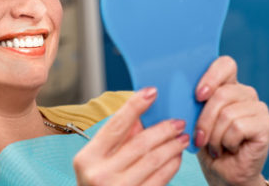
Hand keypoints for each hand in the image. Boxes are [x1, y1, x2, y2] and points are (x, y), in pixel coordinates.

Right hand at [73, 88, 188, 185]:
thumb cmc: (97, 185)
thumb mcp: (97, 162)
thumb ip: (116, 141)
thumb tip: (141, 118)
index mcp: (87, 158)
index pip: (115, 126)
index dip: (135, 106)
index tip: (152, 91)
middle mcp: (99, 174)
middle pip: (139, 144)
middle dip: (162, 129)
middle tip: (177, 122)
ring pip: (153, 161)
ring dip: (172, 146)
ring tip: (182, 138)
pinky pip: (160, 179)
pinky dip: (171, 165)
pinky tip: (176, 157)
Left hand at [194, 56, 268, 185]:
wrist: (221, 171)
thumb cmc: (205, 142)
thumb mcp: (193, 116)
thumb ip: (191, 99)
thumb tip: (175, 87)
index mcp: (227, 84)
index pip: (225, 64)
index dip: (211, 76)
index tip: (198, 96)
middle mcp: (245, 93)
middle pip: (222, 93)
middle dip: (204, 119)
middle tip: (199, 137)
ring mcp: (258, 108)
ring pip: (228, 113)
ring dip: (214, 135)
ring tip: (214, 145)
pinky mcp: (266, 125)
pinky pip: (238, 127)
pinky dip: (227, 141)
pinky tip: (228, 148)